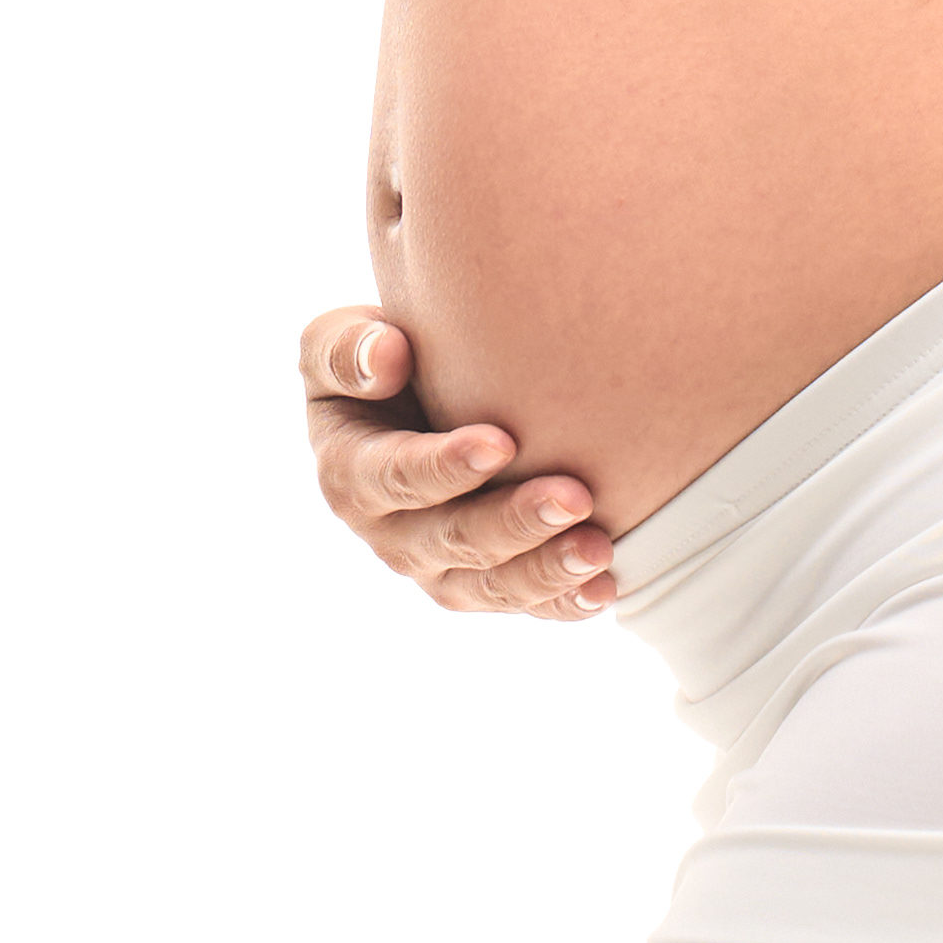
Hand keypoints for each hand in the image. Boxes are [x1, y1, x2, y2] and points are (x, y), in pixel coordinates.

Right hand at [298, 309, 615, 622]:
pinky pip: (522, 603)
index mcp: (350, 472)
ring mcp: (437, 566)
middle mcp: (390, 532)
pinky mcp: (482, 581)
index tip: (503, 443)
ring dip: (545, 572)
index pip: (394, 477)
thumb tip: (386, 357)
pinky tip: (604, 588)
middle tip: (573, 497)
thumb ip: (346, 348)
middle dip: (512, 523)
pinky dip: (564, 602)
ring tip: (598, 549)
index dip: (445, 466)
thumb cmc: (380, 355)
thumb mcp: (337, 340)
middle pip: (451, 540)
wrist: (418, 395)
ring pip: (488, 584)